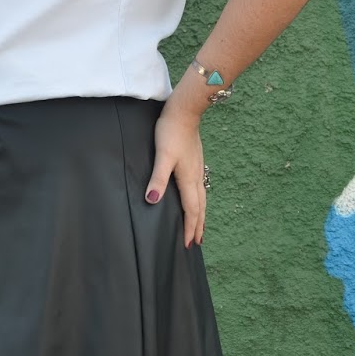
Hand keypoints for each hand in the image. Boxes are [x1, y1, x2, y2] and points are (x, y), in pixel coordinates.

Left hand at [145, 105, 205, 247]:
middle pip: (200, 208)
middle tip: (196, 243)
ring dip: (200, 215)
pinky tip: (196, 199)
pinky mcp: (195, 162)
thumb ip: (158, 178)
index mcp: (188, 179)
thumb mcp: (162, 155)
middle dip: (197, 226)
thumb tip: (153, 200)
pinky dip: (199, 202)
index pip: (191, 210)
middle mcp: (196, 177)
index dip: (189, 228)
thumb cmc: (171, 131)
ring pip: (202, 199)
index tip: (187, 244)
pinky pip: (200, 189)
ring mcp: (197, 169)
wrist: (184, 111)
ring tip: (199, 227)